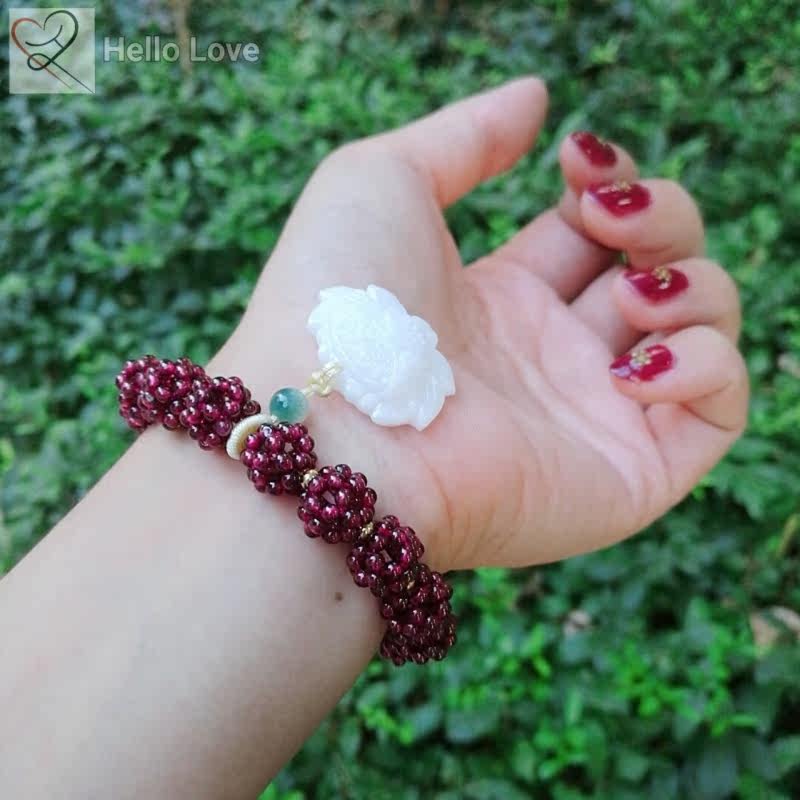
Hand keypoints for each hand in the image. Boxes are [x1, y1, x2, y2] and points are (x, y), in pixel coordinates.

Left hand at [216, 77, 746, 571]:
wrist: (334, 429)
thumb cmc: (340, 301)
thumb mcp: (383, 181)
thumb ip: (465, 135)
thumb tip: (538, 98)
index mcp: (498, 299)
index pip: (590, 234)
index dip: (609, 183)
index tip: (579, 161)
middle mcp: (548, 358)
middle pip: (654, 270)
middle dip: (661, 219)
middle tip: (610, 215)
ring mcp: (589, 417)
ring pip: (700, 335)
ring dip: (695, 287)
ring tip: (631, 293)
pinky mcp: (624, 477)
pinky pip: (716, 418)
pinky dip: (709, 367)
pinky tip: (635, 363)